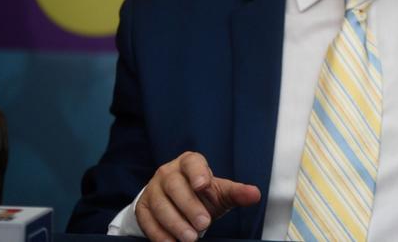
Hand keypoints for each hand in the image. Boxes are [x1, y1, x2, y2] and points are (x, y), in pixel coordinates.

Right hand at [136, 151, 260, 241]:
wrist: (179, 204)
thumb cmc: (202, 195)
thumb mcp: (220, 192)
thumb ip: (236, 193)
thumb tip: (255, 194)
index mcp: (189, 162)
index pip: (192, 163)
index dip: (197, 172)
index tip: (203, 185)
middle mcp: (168, 172)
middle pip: (174, 185)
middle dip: (188, 206)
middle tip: (203, 224)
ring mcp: (152, 189)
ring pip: (159, 205)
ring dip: (175, 223)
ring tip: (190, 238)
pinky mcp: (142, 208)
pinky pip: (148, 221)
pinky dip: (160, 234)